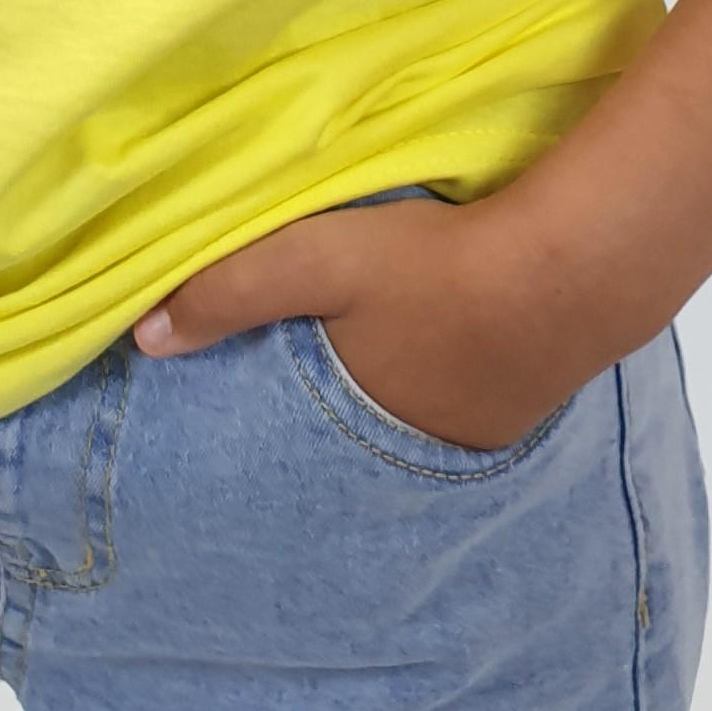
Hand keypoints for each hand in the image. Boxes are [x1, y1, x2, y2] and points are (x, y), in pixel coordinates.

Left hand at [131, 190, 600, 451]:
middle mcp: (408, 449)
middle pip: (345, 432)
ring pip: (401, 418)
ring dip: (382, 393)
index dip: (258, 422)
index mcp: (351, 420)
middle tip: (301, 377)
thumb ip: (233, 290)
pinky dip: (437, 377)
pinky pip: (455, 402)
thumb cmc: (433, 269)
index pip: (284, 439)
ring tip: (366, 356)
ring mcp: (470, 438)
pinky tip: (438, 342)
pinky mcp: (514, 411)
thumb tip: (143, 339)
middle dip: (320, 413)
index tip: (234, 407)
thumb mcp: (318, 261)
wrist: (568, 270)